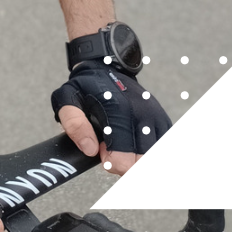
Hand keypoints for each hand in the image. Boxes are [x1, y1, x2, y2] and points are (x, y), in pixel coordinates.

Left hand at [52, 63, 171, 175]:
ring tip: (122, 145)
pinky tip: (133, 142)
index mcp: (119, 110)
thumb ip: (73, 123)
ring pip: (152, 159)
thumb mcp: (67, 97)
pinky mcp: (164, 122)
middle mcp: (142, 114)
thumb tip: (90, 149)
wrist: (108, 68)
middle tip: (111, 148)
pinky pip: (159, 150)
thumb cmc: (87, 86)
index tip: (101, 149)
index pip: (124, 161)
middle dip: (124, 164)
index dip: (110, 162)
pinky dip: (146, 152)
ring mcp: (156, 118)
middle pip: (140, 164)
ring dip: (136, 159)